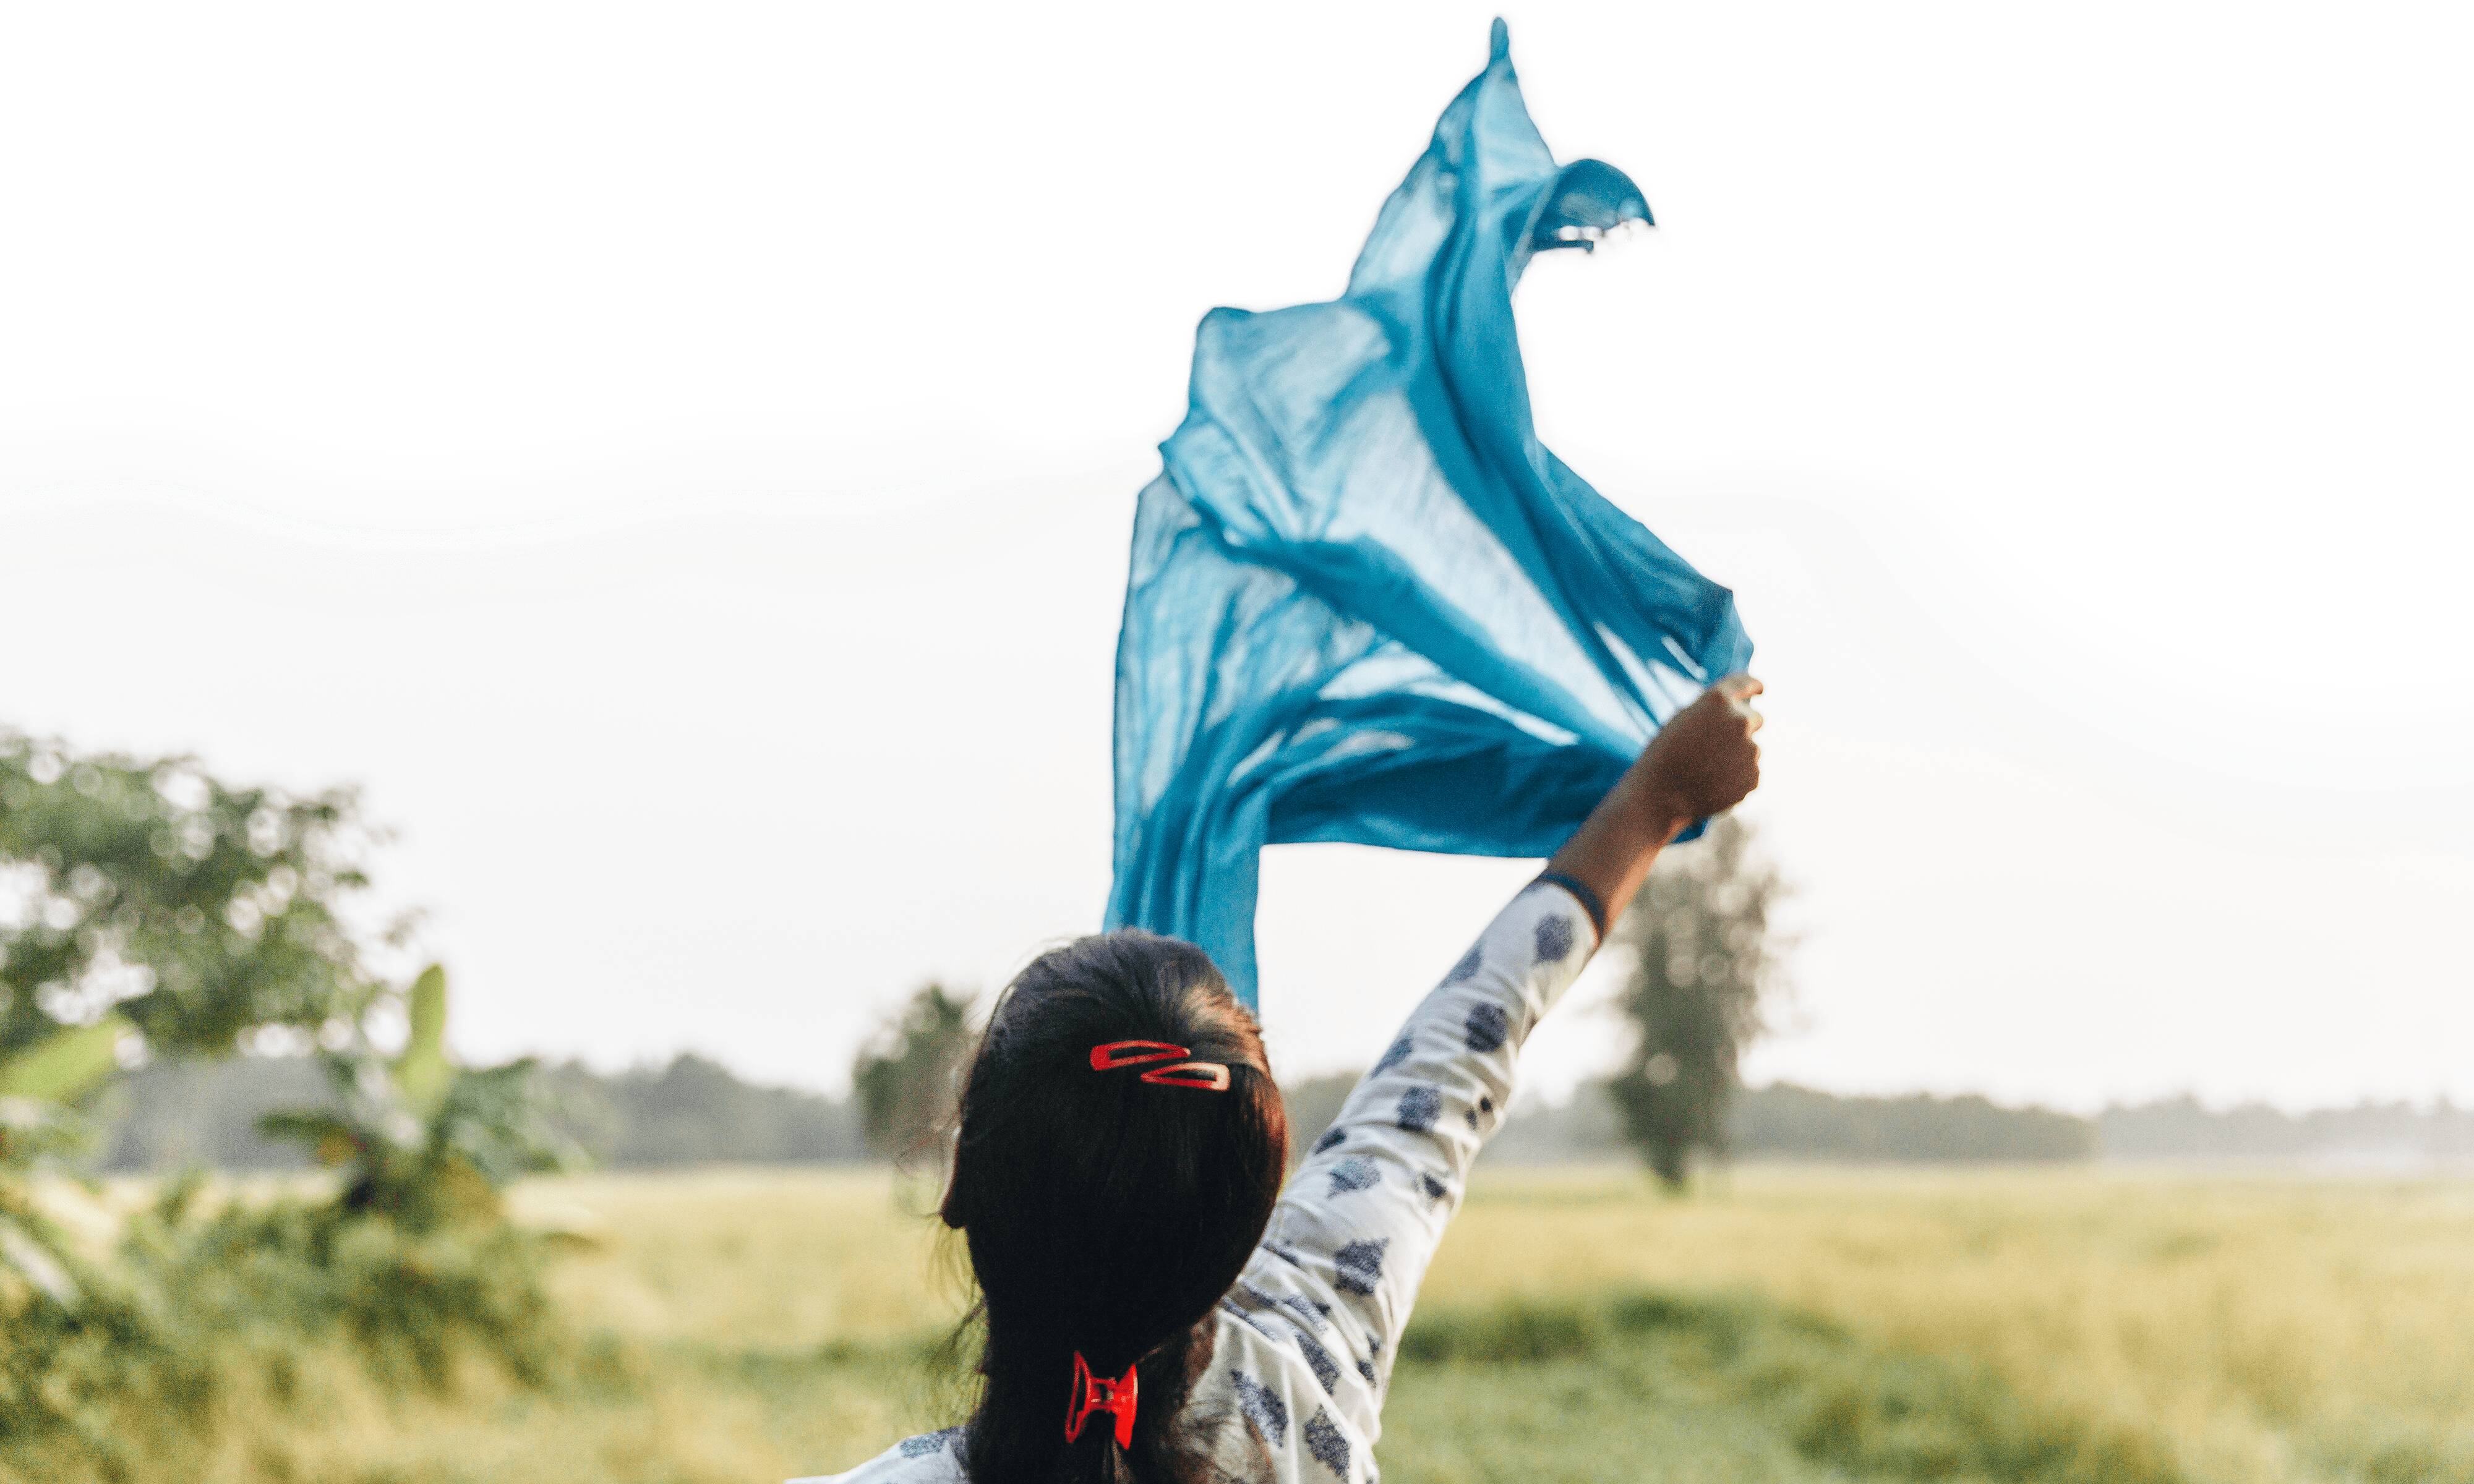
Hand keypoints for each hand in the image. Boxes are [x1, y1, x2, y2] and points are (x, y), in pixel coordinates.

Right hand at [1633, 674, 1762, 824]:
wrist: (1660, 796)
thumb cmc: (1665, 755)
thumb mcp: (1684, 720)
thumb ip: (1714, 711)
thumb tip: (1740, 712)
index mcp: (1718, 700)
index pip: (1747, 682)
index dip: (1755, 686)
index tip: (1760, 689)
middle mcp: (1740, 720)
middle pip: (1756, 718)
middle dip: (1742, 728)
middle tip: (1716, 745)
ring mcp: (1750, 749)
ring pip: (1752, 749)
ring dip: (1736, 756)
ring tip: (1707, 770)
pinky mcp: (1753, 776)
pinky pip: (1750, 772)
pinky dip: (1736, 778)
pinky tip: (1713, 784)